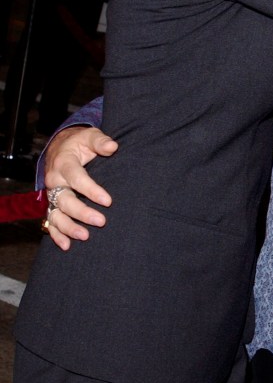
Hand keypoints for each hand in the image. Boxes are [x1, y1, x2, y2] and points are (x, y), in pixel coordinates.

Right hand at [43, 126, 116, 249]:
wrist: (60, 147)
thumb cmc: (79, 143)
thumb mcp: (89, 136)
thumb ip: (101, 141)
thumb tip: (112, 146)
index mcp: (64, 163)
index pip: (76, 178)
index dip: (91, 190)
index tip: (108, 201)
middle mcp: (55, 181)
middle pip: (65, 200)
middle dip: (82, 212)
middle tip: (101, 221)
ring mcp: (52, 194)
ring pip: (56, 214)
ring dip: (68, 227)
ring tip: (85, 236)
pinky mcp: (52, 204)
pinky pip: (50, 221)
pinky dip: (57, 235)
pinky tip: (67, 246)